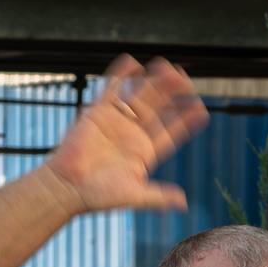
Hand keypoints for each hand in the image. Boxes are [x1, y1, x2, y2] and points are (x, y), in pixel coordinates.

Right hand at [42, 55, 209, 217]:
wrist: (66, 187)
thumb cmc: (98, 196)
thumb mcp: (134, 196)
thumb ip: (158, 197)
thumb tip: (183, 204)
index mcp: (144, 152)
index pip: (171, 132)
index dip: (186, 121)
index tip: (201, 110)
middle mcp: (132, 134)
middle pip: (158, 108)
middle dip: (173, 94)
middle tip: (186, 80)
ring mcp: (116, 122)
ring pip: (139, 95)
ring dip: (154, 82)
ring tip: (168, 67)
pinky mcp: (97, 113)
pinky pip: (111, 90)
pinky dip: (120, 76)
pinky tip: (132, 62)